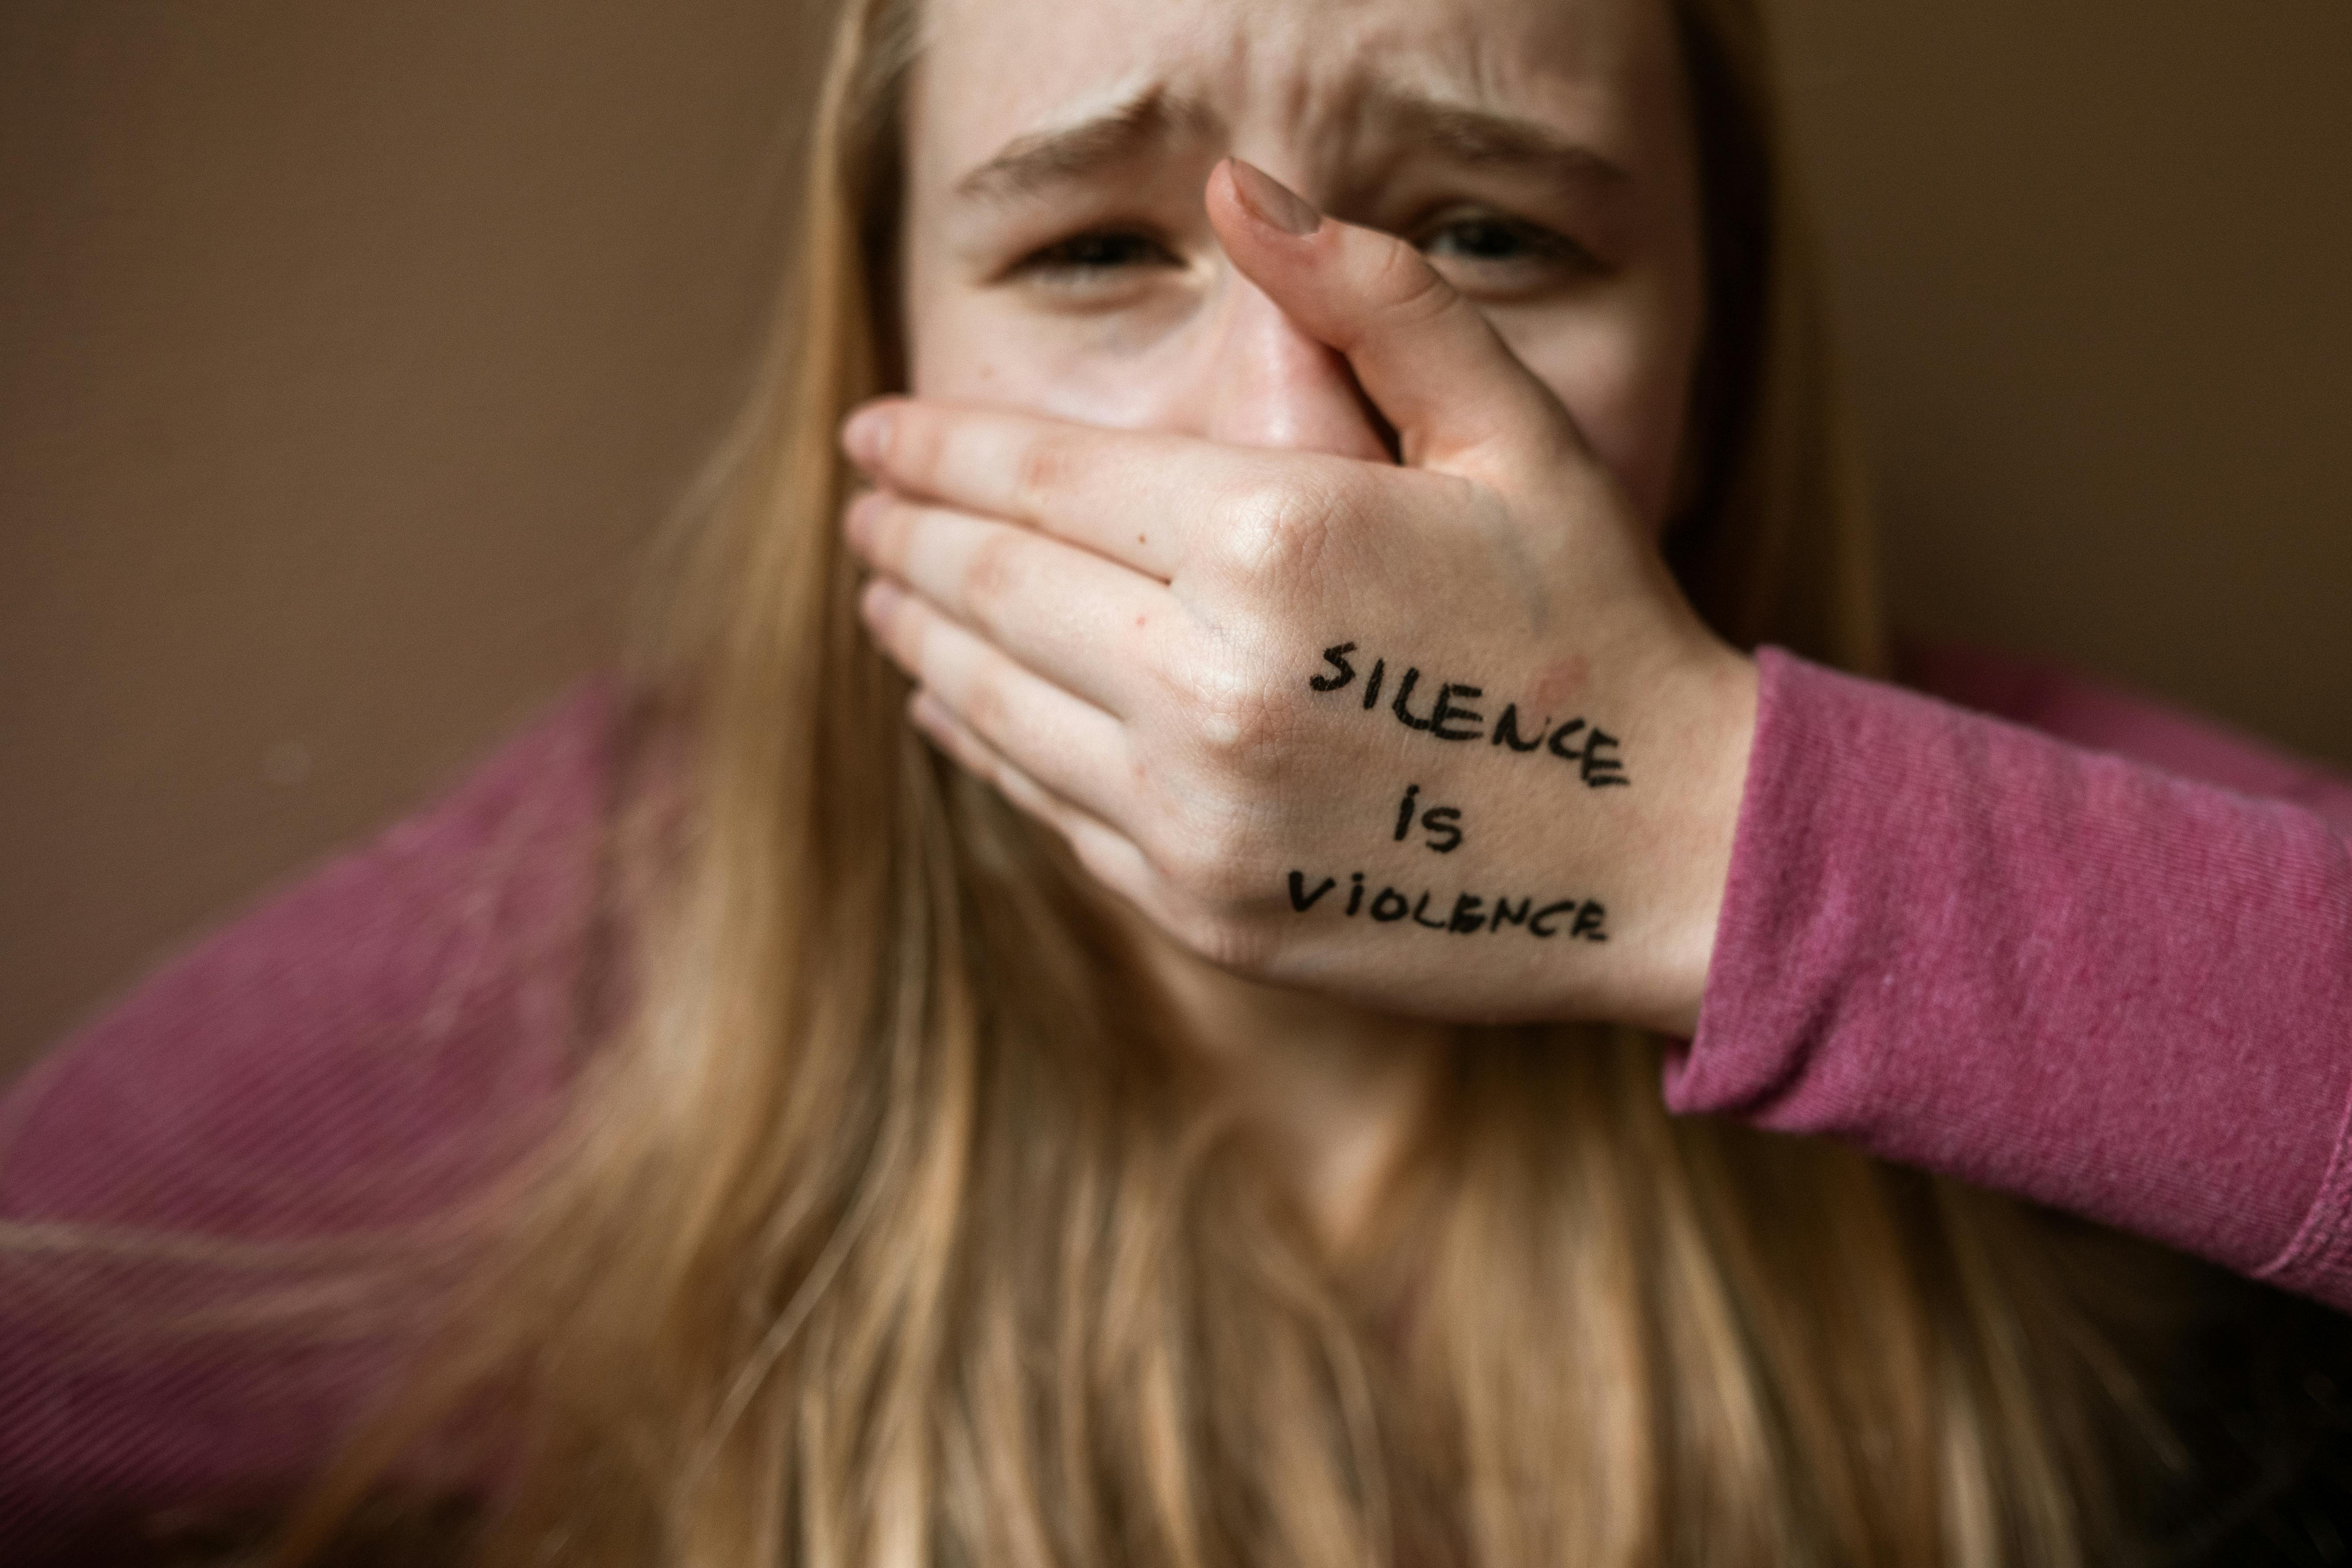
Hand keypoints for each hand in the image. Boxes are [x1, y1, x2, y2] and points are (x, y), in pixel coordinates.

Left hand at [841, 159, 1756, 1035]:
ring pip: (994, 707)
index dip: (936, 448)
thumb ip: (1368, 296)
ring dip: (921, 642)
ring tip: (884, 600)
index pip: (1037, 474)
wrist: (1670, 847)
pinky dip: (983, 748)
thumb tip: (1230, 190)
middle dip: (904, 541)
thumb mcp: (1510, 426)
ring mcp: (1196, 813)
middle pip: (988, 590)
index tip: (871, 435)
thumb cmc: (1594, 621)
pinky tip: (956, 712)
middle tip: (863, 512)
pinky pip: (1048, 810)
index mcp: (1274, 537)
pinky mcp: (1204, 909)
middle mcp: (1209, 682)